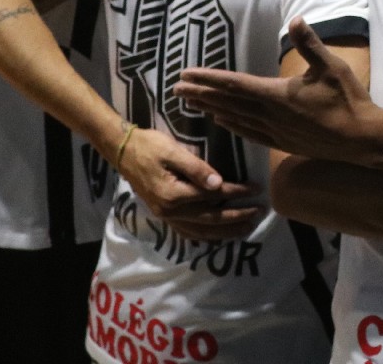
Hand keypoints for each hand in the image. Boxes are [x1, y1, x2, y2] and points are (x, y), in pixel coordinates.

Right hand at [114, 126, 262, 240]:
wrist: (122, 151)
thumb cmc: (150, 146)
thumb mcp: (174, 151)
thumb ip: (197, 169)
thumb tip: (219, 184)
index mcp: (174, 194)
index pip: (214, 196)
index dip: (237, 192)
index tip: (256, 188)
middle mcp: (170, 211)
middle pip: (210, 219)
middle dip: (237, 217)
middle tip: (259, 212)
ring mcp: (165, 216)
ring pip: (200, 231)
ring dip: (224, 232)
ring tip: (246, 228)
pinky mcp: (163, 215)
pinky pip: (186, 232)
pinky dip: (204, 236)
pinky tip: (217, 236)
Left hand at [174, 18, 376, 165]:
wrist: (360, 138)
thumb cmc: (348, 99)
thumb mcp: (332, 66)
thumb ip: (310, 44)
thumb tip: (296, 19)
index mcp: (278, 94)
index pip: (235, 84)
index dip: (209, 79)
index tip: (186, 74)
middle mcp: (270, 114)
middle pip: (228, 102)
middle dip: (201, 94)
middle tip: (177, 89)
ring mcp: (275, 130)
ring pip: (235, 119)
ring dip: (212, 110)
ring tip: (192, 104)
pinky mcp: (282, 142)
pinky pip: (249, 133)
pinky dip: (233, 126)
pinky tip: (223, 123)